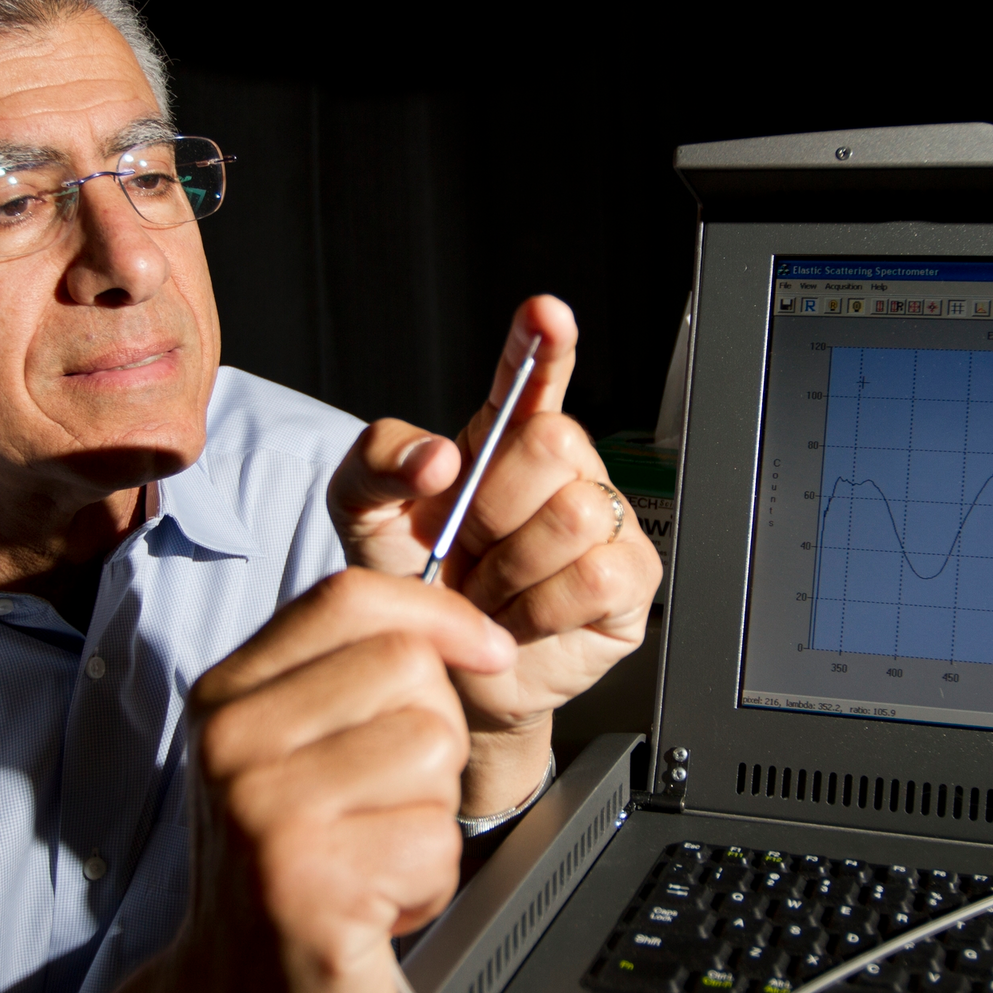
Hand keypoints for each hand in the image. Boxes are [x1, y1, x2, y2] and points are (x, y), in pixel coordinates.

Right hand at [0, 568, 514, 992]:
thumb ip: (352, 678)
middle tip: (390, 800)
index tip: (488, 650)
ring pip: (432, 749)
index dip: (440, 612)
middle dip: (437, 734)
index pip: (348, 597)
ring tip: (377, 853)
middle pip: (407, 667)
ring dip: (433, 814)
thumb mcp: (290, 751)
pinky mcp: (309, 886)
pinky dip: (428, 881)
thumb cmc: (286, 866)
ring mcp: (265, 813)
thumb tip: (474, 636)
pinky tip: (377, 903)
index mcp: (228, 695)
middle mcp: (234, 743)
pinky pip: (435, 841)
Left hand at [327, 296, 661, 814]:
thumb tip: (438, 457)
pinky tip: (522, 617)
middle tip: (469, 546)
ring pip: (576, 513)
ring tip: (492, 591)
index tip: (545, 317)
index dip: (543, 344)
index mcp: (500, 438)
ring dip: (513, 568)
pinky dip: (542, 606)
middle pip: (555, 442)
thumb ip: (378, 461)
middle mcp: (559, 471)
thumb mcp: (363, 514)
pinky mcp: (628, 582)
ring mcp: (602, 522)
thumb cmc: (410, 586)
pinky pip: (597, 574)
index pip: (531, 375)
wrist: (438, 674)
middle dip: (495, 503)